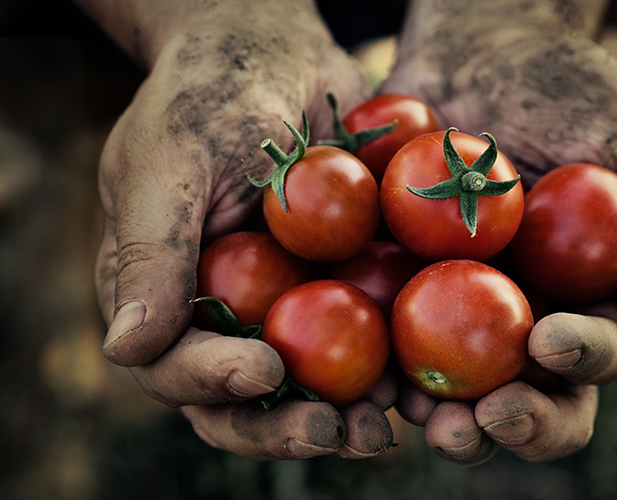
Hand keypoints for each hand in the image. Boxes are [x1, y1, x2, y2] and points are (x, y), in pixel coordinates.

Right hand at [88, 0, 392, 458]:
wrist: (280, 54)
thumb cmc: (210, 94)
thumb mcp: (170, 162)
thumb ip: (150, 254)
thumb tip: (126, 350)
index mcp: (166, 297)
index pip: (175, 366)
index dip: (213, 382)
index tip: (263, 367)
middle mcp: (226, 316)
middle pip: (246, 400)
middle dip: (285, 426)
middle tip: (335, 432)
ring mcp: (290, 308)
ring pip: (313, 388)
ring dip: (348, 417)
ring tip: (386, 427)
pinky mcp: (347, 291)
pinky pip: (371, 345)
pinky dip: (396, 372)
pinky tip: (426, 387)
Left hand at [381, 0, 616, 462]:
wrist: (481, 44)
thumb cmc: (574, 90)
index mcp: (589, 300)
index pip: (595, 355)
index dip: (581, 363)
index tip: (551, 340)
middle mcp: (524, 319)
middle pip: (527, 397)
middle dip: (514, 422)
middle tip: (486, 418)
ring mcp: (455, 309)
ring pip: (452, 391)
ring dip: (439, 416)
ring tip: (419, 414)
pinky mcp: (395, 288)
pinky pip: (383, 339)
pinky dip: (375, 366)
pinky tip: (367, 376)